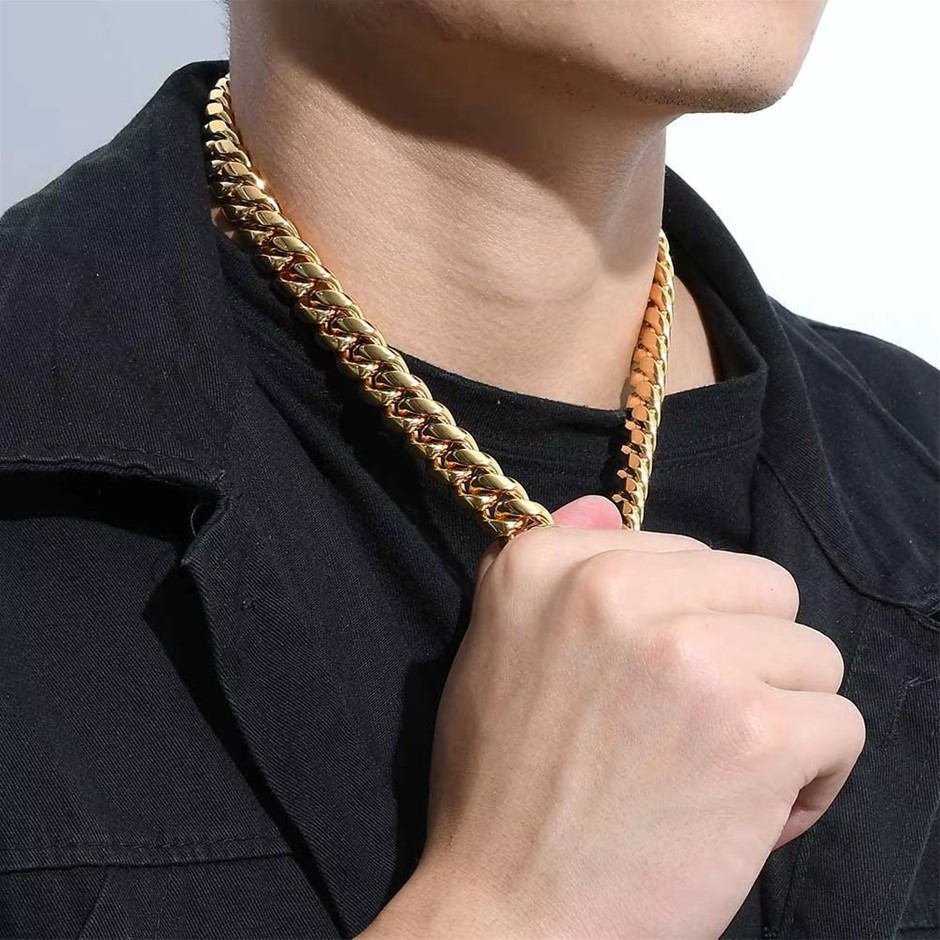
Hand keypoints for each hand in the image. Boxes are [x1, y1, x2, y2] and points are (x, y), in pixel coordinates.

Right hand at [363, 494, 864, 939]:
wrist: (511, 912)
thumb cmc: (502, 787)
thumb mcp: (496, 648)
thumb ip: (552, 564)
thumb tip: (600, 504)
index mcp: (548, 565)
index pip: (688, 551)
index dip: (688, 621)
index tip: (653, 680)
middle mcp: (614, 589)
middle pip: (764, 588)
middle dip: (749, 657)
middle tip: (698, 727)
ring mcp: (689, 654)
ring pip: (812, 653)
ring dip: (782, 714)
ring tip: (722, 771)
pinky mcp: (755, 733)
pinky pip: (839, 723)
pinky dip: (812, 775)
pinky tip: (752, 811)